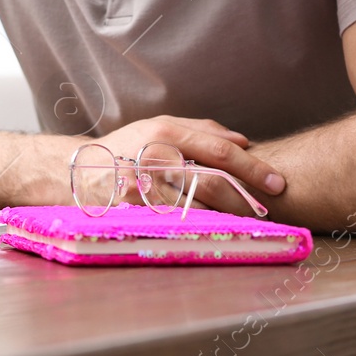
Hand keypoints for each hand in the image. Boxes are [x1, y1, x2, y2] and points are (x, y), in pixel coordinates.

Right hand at [97, 116, 284, 214]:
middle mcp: (157, 157)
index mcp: (166, 133)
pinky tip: (214, 228)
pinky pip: (177, 221)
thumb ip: (202, 130)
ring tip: (246, 220)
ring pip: (198, 205)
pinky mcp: (137, 210)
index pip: (221, 150)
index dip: (253, 167)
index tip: (278, 182)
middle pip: (213, 180)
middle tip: (267, 207)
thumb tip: (244, 139)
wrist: (77, 171)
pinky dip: (199, 225)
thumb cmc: (125, 148)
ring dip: (226, 215)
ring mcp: (145, 186)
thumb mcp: (159, 127)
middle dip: (245, 196)